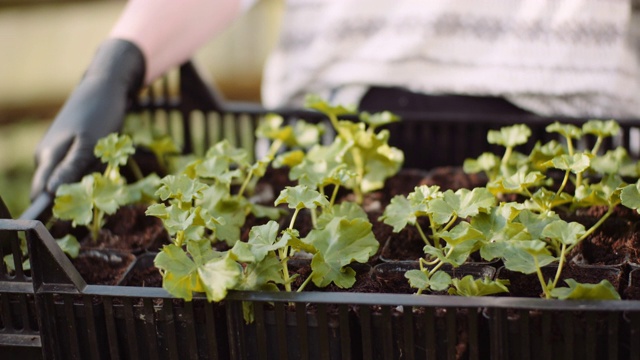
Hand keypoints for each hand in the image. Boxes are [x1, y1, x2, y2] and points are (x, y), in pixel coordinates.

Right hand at [30, 39, 144, 200]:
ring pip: (68, 177)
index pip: (40, 194)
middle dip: (75, 193)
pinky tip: (101, 156)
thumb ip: (71, 168)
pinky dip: (89, 167)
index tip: (64, 225)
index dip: (49, 212)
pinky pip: (75, 166)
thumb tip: (51, 192)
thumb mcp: (91, 144)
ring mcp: (55, 149)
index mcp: (47, 156)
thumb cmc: (100, 116)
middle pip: (55, 188)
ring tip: (102, 162)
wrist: (105, 87)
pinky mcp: (66, 145)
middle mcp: (46, 154)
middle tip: (96, 182)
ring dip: (85, 178)